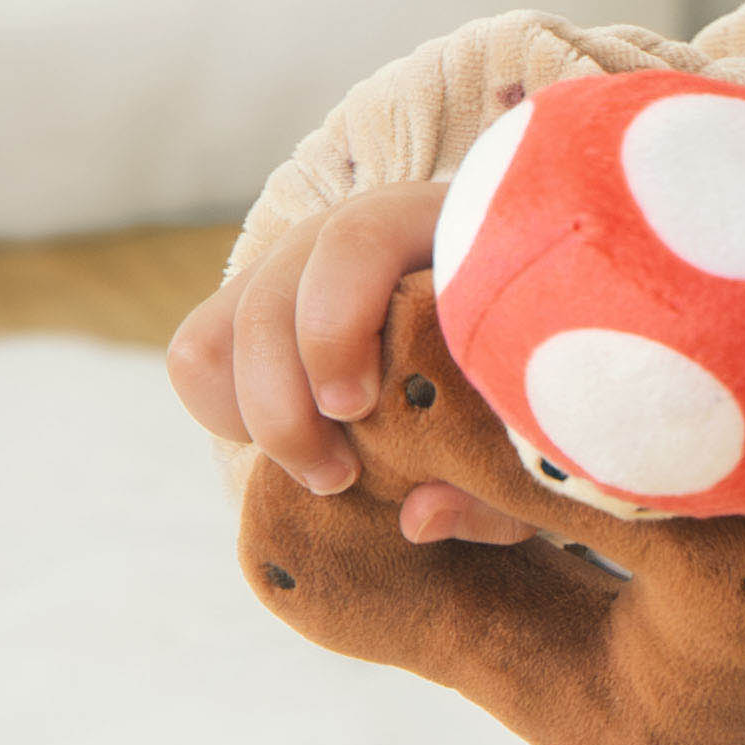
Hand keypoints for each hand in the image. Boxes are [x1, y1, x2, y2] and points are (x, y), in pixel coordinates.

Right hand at [166, 179, 536, 549]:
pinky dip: (223, 407)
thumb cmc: (544, 381)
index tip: (355, 411)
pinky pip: (201, 347)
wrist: (531, 331)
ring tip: (327, 478)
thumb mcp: (542, 434)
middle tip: (340, 479)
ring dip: (256, 414)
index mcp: (440, 226)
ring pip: (228, 323)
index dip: (336, 325)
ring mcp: (305, 264)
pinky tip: (287, 451)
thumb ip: (502, 478)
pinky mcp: (266, 302)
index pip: (358, 240)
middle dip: (287, 398)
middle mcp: (359, 231)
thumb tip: (419, 518)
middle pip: (277, 291)